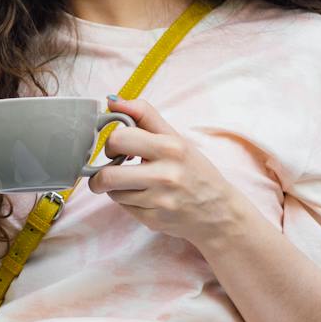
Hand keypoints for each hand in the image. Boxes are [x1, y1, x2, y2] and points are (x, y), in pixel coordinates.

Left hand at [87, 95, 244, 248]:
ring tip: (135, 184)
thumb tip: (112, 101)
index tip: (116, 148)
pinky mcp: (153, 220)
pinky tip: (146, 198)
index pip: (119, 138)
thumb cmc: (194, 171)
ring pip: (113, 192)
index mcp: (171, 147)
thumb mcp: (176, 138)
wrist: (219, 211)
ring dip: (116, 188)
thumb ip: (144, 116)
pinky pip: (124, 208)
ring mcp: (159, 200)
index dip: (111, 143)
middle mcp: (166, 175)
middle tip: (112, 169)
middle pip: (107, 175)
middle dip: (101, 174)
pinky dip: (128, 202)